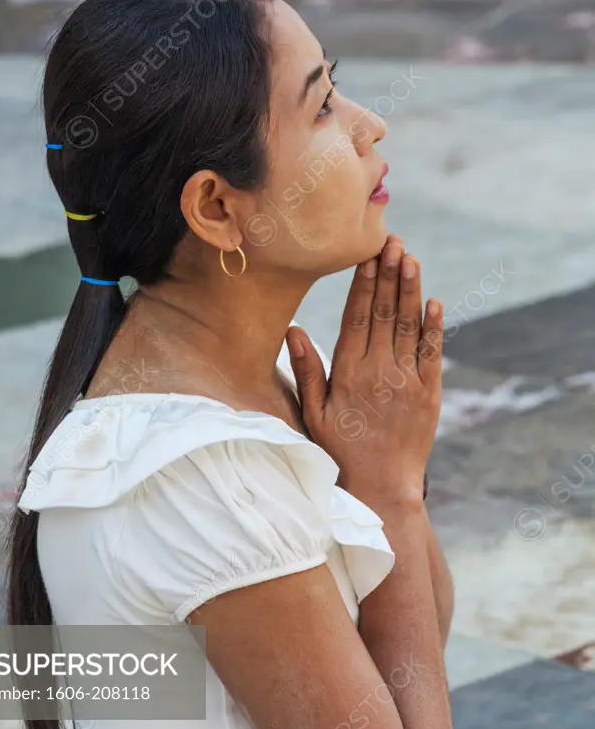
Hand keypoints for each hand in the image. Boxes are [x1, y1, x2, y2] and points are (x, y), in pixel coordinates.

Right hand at [286, 234, 442, 504]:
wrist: (382, 488)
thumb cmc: (340, 450)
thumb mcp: (314, 414)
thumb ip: (306, 371)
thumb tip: (294, 330)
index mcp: (348, 373)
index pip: (356, 318)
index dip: (363, 284)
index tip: (367, 255)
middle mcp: (379, 372)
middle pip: (384, 313)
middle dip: (389, 274)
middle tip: (393, 240)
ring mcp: (407, 381)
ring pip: (409, 326)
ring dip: (410, 289)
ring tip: (410, 257)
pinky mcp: (429, 394)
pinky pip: (432, 353)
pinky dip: (434, 326)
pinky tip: (434, 301)